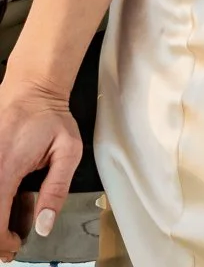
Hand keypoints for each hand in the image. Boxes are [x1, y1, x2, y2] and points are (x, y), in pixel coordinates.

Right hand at [0, 75, 81, 260]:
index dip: (3, 241)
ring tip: (5, 231)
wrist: (31, 88)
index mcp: (7, 167)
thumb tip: (44, 224)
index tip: (16, 244)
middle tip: (9, 245)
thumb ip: (57, 189)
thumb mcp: (68, 149)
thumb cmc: (49, 116)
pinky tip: (3, 206)